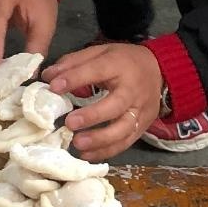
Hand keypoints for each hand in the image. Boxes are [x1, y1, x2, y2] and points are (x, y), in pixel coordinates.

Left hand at [44, 44, 162, 160]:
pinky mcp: (143, 126)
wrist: (160, 71)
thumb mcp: (101, 52)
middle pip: (115, 105)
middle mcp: (132, 89)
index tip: (53, 87)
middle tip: (69, 123)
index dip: (75, 79)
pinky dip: (106, 151)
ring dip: (100, 139)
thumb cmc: (124, 61)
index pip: (97, 71)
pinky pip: (126, 142)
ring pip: (123, 129)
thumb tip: (48, 76)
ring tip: (77, 143)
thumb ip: (74, 63)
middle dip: (92, 116)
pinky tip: (87, 154)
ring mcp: (140, 110)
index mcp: (120, 65)